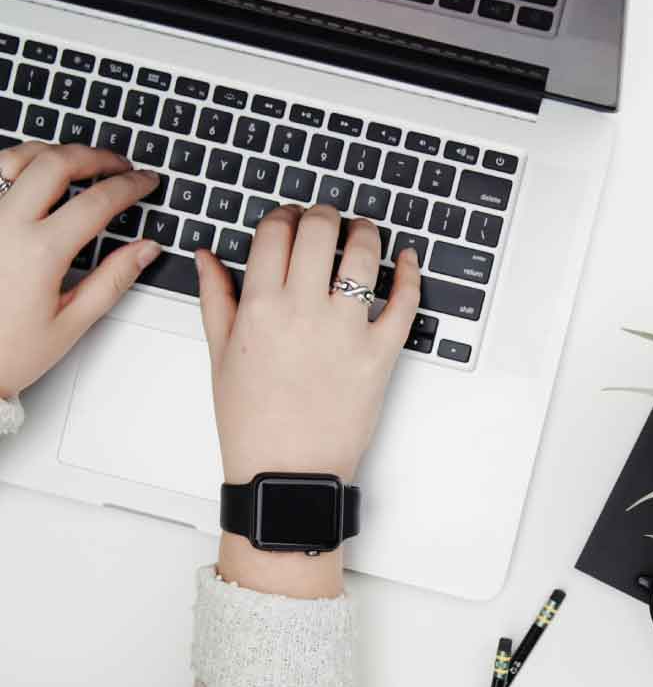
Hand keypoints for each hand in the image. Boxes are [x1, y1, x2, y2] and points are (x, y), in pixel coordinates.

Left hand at [0, 142, 161, 398]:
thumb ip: (113, 280)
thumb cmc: (9, 350)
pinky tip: (36, 174)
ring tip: (80, 161)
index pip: (97, 202)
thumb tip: (145, 250)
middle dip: (96, 157)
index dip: (129, 186)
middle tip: (120, 164)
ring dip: (55, 152)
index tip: (146, 182)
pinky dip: (18, 164)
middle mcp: (6, 226)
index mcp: (40, 253)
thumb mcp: (72, 322)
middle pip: (57, 163)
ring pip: (18, 157)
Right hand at [197, 204, 420, 594]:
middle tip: (326, 220)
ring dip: (366, 232)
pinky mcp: (381, 355)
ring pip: (364, 255)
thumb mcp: (219, 357)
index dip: (284, 216)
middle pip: (320, 230)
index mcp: (260, 307)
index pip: (275, 232)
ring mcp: (346, 332)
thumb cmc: (252, 422)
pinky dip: (410, 273)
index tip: (290, 220)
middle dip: (324, 214)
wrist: (286, 472)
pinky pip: (404, 303)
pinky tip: (407, 259)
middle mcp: (303, 311)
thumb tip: (208, 256)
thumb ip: (215, 299)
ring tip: (363, 232)